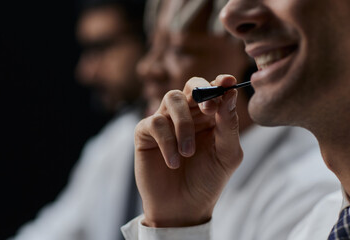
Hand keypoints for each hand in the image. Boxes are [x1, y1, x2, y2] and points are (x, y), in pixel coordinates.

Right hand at [134, 75, 242, 226]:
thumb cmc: (207, 180)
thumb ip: (229, 125)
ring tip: (188, 152)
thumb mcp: (227, 155)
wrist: (182, 208)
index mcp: (209, 117)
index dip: (220, 83)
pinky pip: (155, 123)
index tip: (228, 81)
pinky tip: (173, 162)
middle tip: (209, 110)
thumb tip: (229, 94)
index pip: (214, 91)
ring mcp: (166, 122)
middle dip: (201, 93)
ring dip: (183, 123)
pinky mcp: (146, 133)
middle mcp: (187, 115)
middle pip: (191, 86)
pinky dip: (167, 142)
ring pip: (171, 98)